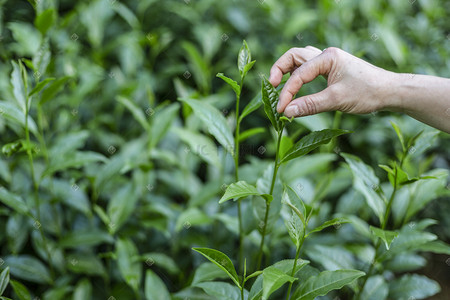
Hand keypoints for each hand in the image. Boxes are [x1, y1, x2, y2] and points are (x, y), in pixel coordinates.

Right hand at [269, 46, 397, 117]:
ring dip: (288, 71)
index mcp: (327, 57)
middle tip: (271, 86)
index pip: (299, 74)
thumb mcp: (336, 100)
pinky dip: (298, 76)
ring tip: (278, 86)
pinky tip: (295, 87)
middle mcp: (326, 55)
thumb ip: (310, 105)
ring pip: (300, 60)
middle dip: (280, 70)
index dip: (287, 93)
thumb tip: (287, 113)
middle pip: (294, 56)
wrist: (390, 91)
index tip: (280, 110)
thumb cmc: (367, 93)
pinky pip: (308, 68)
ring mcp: (329, 61)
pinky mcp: (331, 69)